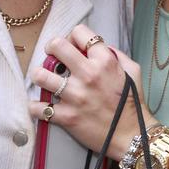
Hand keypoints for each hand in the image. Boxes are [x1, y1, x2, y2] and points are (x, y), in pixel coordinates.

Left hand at [29, 24, 152, 160]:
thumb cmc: (133, 103)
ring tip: (42, 78)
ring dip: (38, 75)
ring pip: (41, 75)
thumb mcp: (132, 71)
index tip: (71, 45)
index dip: (73, 36)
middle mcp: (89, 75)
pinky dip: (36, 107)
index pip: (80, 33)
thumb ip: (116, 55)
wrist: (132, 135)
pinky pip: (39, 108)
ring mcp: (76, 96)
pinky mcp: (67, 116)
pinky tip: (40, 105)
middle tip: (51, 55)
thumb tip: (99, 46)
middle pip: (57, 46)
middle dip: (50, 48)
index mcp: (105, 61)